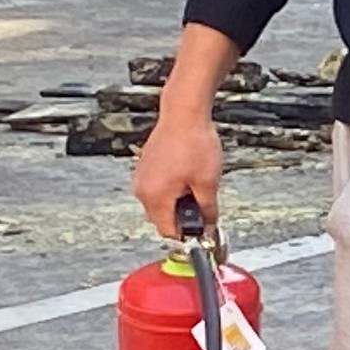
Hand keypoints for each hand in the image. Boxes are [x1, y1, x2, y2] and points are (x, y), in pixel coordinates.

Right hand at [134, 104, 222, 241]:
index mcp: (155, 197)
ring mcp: (141, 179)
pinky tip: (187, 176)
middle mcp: (142, 190)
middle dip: (183, 217)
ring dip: (177, 203)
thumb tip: (209, 227)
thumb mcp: (208, 182)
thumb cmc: (194, 144)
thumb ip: (207, 210)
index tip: (204, 230)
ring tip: (196, 185)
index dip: (188, 234)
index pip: (168, 231)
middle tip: (204, 204)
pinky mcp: (144, 169)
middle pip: (162, 219)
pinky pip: (157, 190)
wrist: (183, 115)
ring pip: (160, 204)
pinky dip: (171, 190)